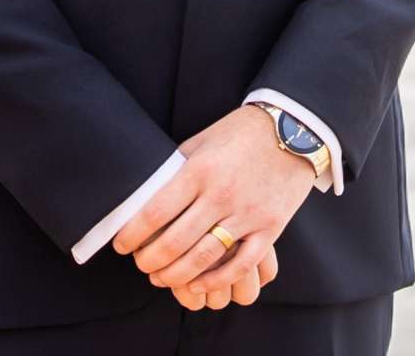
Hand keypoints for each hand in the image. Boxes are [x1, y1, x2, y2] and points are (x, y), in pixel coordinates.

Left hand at [109, 104, 315, 307]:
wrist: (293, 129)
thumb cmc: (239, 133)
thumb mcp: (201, 143)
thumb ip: (176, 169)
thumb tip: (144, 194)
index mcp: (199, 171)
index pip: (155, 212)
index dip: (132, 235)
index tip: (121, 246)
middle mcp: (221, 194)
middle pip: (175, 241)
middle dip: (150, 261)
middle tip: (140, 266)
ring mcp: (247, 213)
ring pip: (204, 258)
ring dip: (177, 275)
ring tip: (161, 279)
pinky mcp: (270, 228)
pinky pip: (241, 264)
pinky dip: (217, 280)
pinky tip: (198, 284)